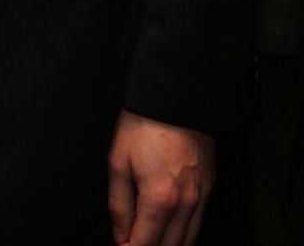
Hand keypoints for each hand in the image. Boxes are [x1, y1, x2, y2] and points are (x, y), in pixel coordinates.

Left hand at [107, 109, 213, 245]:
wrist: (176, 97)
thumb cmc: (142, 126)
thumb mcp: (118, 162)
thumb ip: (119, 205)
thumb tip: (120, 236)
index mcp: (160, 199)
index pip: (145, 244)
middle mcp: (186, 205)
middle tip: (132, 241)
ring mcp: (202, 198)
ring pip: (187, 241)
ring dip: (168, 245)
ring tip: (149, 238)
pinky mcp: (210, 189)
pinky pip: (198, 224)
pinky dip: (184, 234)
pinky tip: (170, 230)